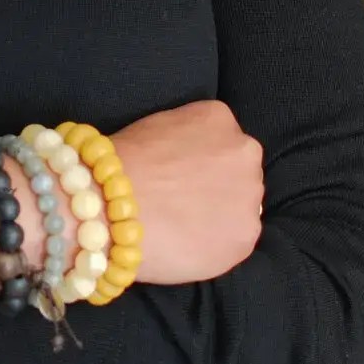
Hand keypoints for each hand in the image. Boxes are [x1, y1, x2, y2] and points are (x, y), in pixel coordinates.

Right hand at [114, 100, 262, 283]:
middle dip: (218, 187)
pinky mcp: (246, 235)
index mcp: (219, 118)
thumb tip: (190, 161)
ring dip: (221, 216)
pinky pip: (235, 240)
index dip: (200, 162)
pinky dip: (216, 246)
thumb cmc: (122, 164)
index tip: (180, 177)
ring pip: (240, 207)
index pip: (221, 139)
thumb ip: (186, 139)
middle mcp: (245, 151)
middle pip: (238, 172)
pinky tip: (187, 245)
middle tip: (184, 204)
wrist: (112, 206)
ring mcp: (250, 195)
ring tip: (183, 228)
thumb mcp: (157, 126)